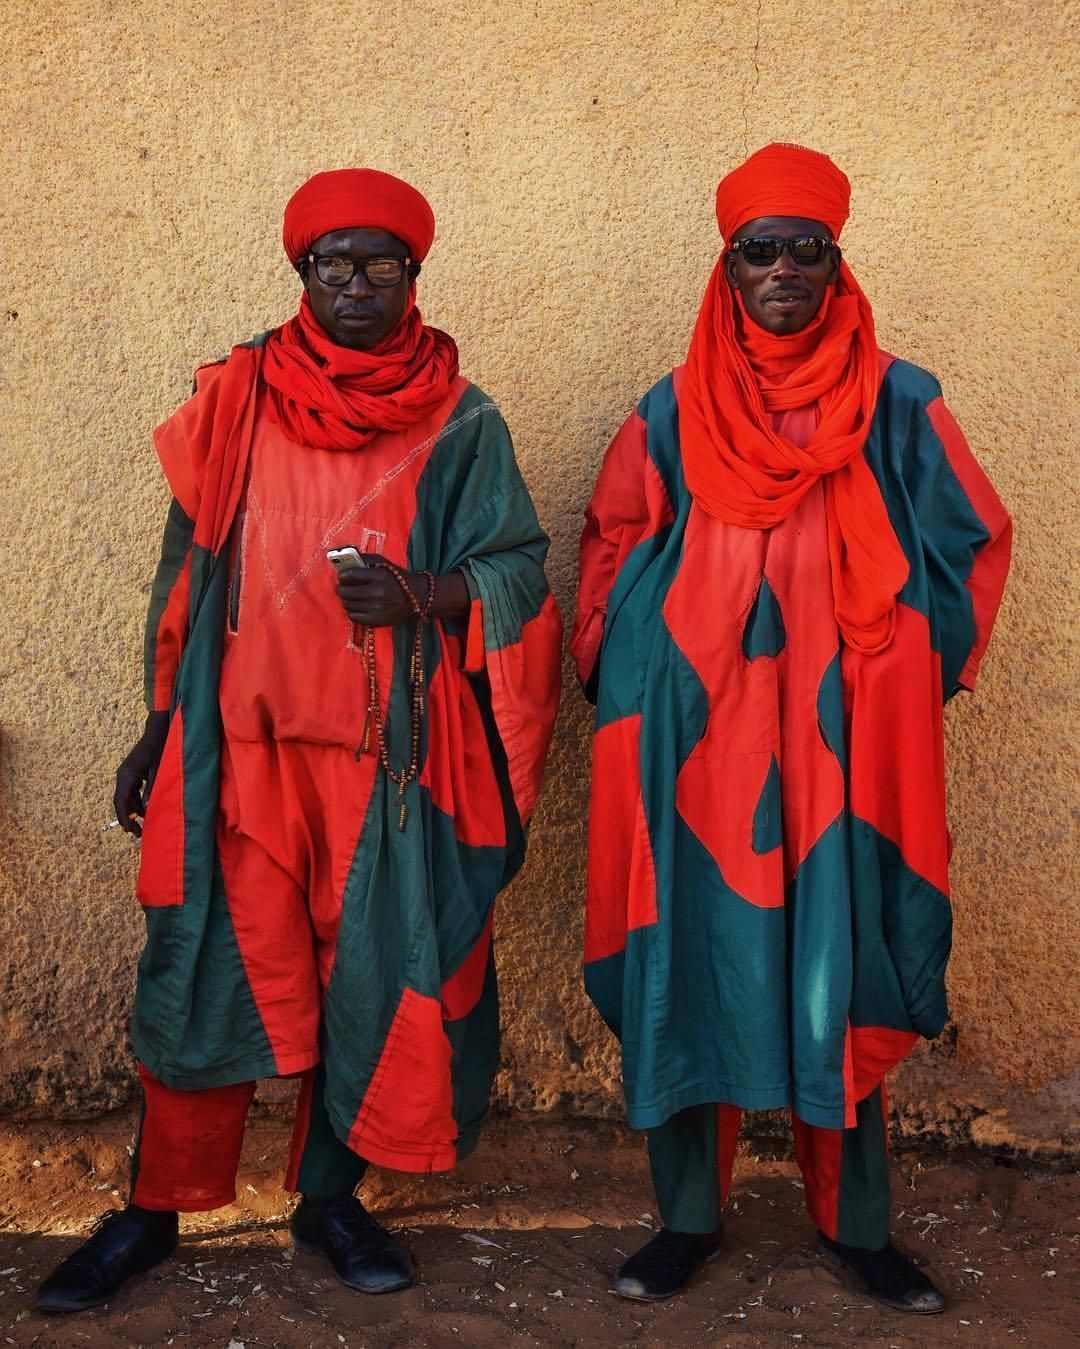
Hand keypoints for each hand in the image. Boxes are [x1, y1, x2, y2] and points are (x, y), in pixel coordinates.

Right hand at [113, 711, 169, 837]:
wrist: (157, 732)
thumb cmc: (160, 749)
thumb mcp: (159, 771)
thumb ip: (152, 790)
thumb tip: (147, 810)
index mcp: (127, 775)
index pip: (122, 800)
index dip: (125, 817)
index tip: (128, 830)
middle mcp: (123, 775)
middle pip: (121, 801)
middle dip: (128, 818)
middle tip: (136, 833)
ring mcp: (126, 774)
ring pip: (126, 798)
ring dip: (133, 811)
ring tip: (142, 826)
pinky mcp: (132, 773)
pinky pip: (130, 792)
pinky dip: (136, 802)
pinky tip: (145, 811)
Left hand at [334, 555, 467, 626]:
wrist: (417, 597)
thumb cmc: (397, 578)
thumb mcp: (384, 563)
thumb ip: (365, 559)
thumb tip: (345, 562)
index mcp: (379, 576)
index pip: (349, 575)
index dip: (342, 576)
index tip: (342, 576)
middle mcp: (377, 592)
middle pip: (345, 592)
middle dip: (341, 589)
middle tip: (342, 588)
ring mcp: (376, 608)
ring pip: (348, 605)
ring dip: (346, 600)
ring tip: (351, 597)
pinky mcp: (376, 620)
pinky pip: (353, 617)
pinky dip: (352, 612)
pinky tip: (356, 607)